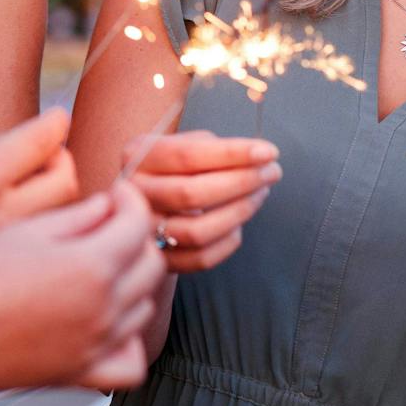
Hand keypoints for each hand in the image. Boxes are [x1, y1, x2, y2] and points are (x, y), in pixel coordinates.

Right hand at [0, 109, 78, 315]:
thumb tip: (28, 138)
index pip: (45, 140)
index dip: (53, 122)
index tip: (53, 118)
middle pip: (66, 182)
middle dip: (59, 161)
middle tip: (43, 155)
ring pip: (58, 220)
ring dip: (52, 199)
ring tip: (27, 190)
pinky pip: (31, 249)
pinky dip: (33, 231)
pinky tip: (11, 225)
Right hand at [0, 179, 164, 394]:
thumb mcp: (25, 230)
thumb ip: (76, 217)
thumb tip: (107, 206)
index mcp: (91, 266)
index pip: (138, 223)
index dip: (131, 198)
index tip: (117, 192)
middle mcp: (104, 307)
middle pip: (151, 263)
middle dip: (136, 234)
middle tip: (109, 222)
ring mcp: (98, 343)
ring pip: (145, 304)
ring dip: (133, 279)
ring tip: (101, 265)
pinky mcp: (83, 372)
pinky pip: (132, 359)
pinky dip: (130, 338)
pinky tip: (108, 320)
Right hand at [128, 130, 280, 272]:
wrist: (142, 208)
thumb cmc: (171, 170)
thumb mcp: (178, 146)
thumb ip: (209, 146)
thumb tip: (256, 155)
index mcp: (137, 156)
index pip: (187, 155)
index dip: (232, 154)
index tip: (268, 151)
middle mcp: (133, 193)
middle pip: (192, 193)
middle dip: (241, 182)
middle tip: (272, 172)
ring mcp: (143, 230)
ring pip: (198, 230)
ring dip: (239, 212)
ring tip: (260, 194)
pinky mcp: (158, 259)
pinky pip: (202, 258)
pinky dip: (229, 241)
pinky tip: (241, 223)